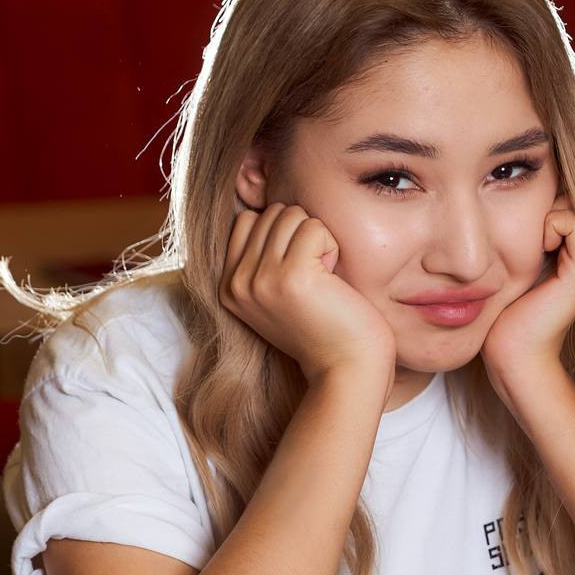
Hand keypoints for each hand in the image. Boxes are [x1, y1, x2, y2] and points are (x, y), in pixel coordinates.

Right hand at [222, 204, 394, 390]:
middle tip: (315, 277)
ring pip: (292, 215)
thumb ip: (260, 259)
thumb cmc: (323, 329)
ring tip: (323, 278)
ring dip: (317, 239)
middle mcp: (238, 283)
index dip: (281, 234)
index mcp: (228, 287)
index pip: (247, 220)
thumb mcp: (276, 295)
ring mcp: (261, 279)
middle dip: (301, 235)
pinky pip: (314, 226)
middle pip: (271, 213)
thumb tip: (262, 206)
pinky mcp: (292, 275)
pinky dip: (332, 246)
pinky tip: (333, 280)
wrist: (346, 368)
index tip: (298, 272)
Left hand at [482, 195, 574, 401]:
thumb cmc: (497, 321)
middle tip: (523, 218)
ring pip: (571, 209)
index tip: (514, 216)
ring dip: (548, 212)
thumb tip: (492, 219)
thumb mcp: (500, 276)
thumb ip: (506, 251)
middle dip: (544, 202)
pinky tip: (541, 242)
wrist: (512, 356)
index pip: (555, 209)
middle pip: (565, 204)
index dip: (538, 203)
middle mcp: (573, 261)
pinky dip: (555, 223)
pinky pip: (573, 223)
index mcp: (557, 261)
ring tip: (534, 235)